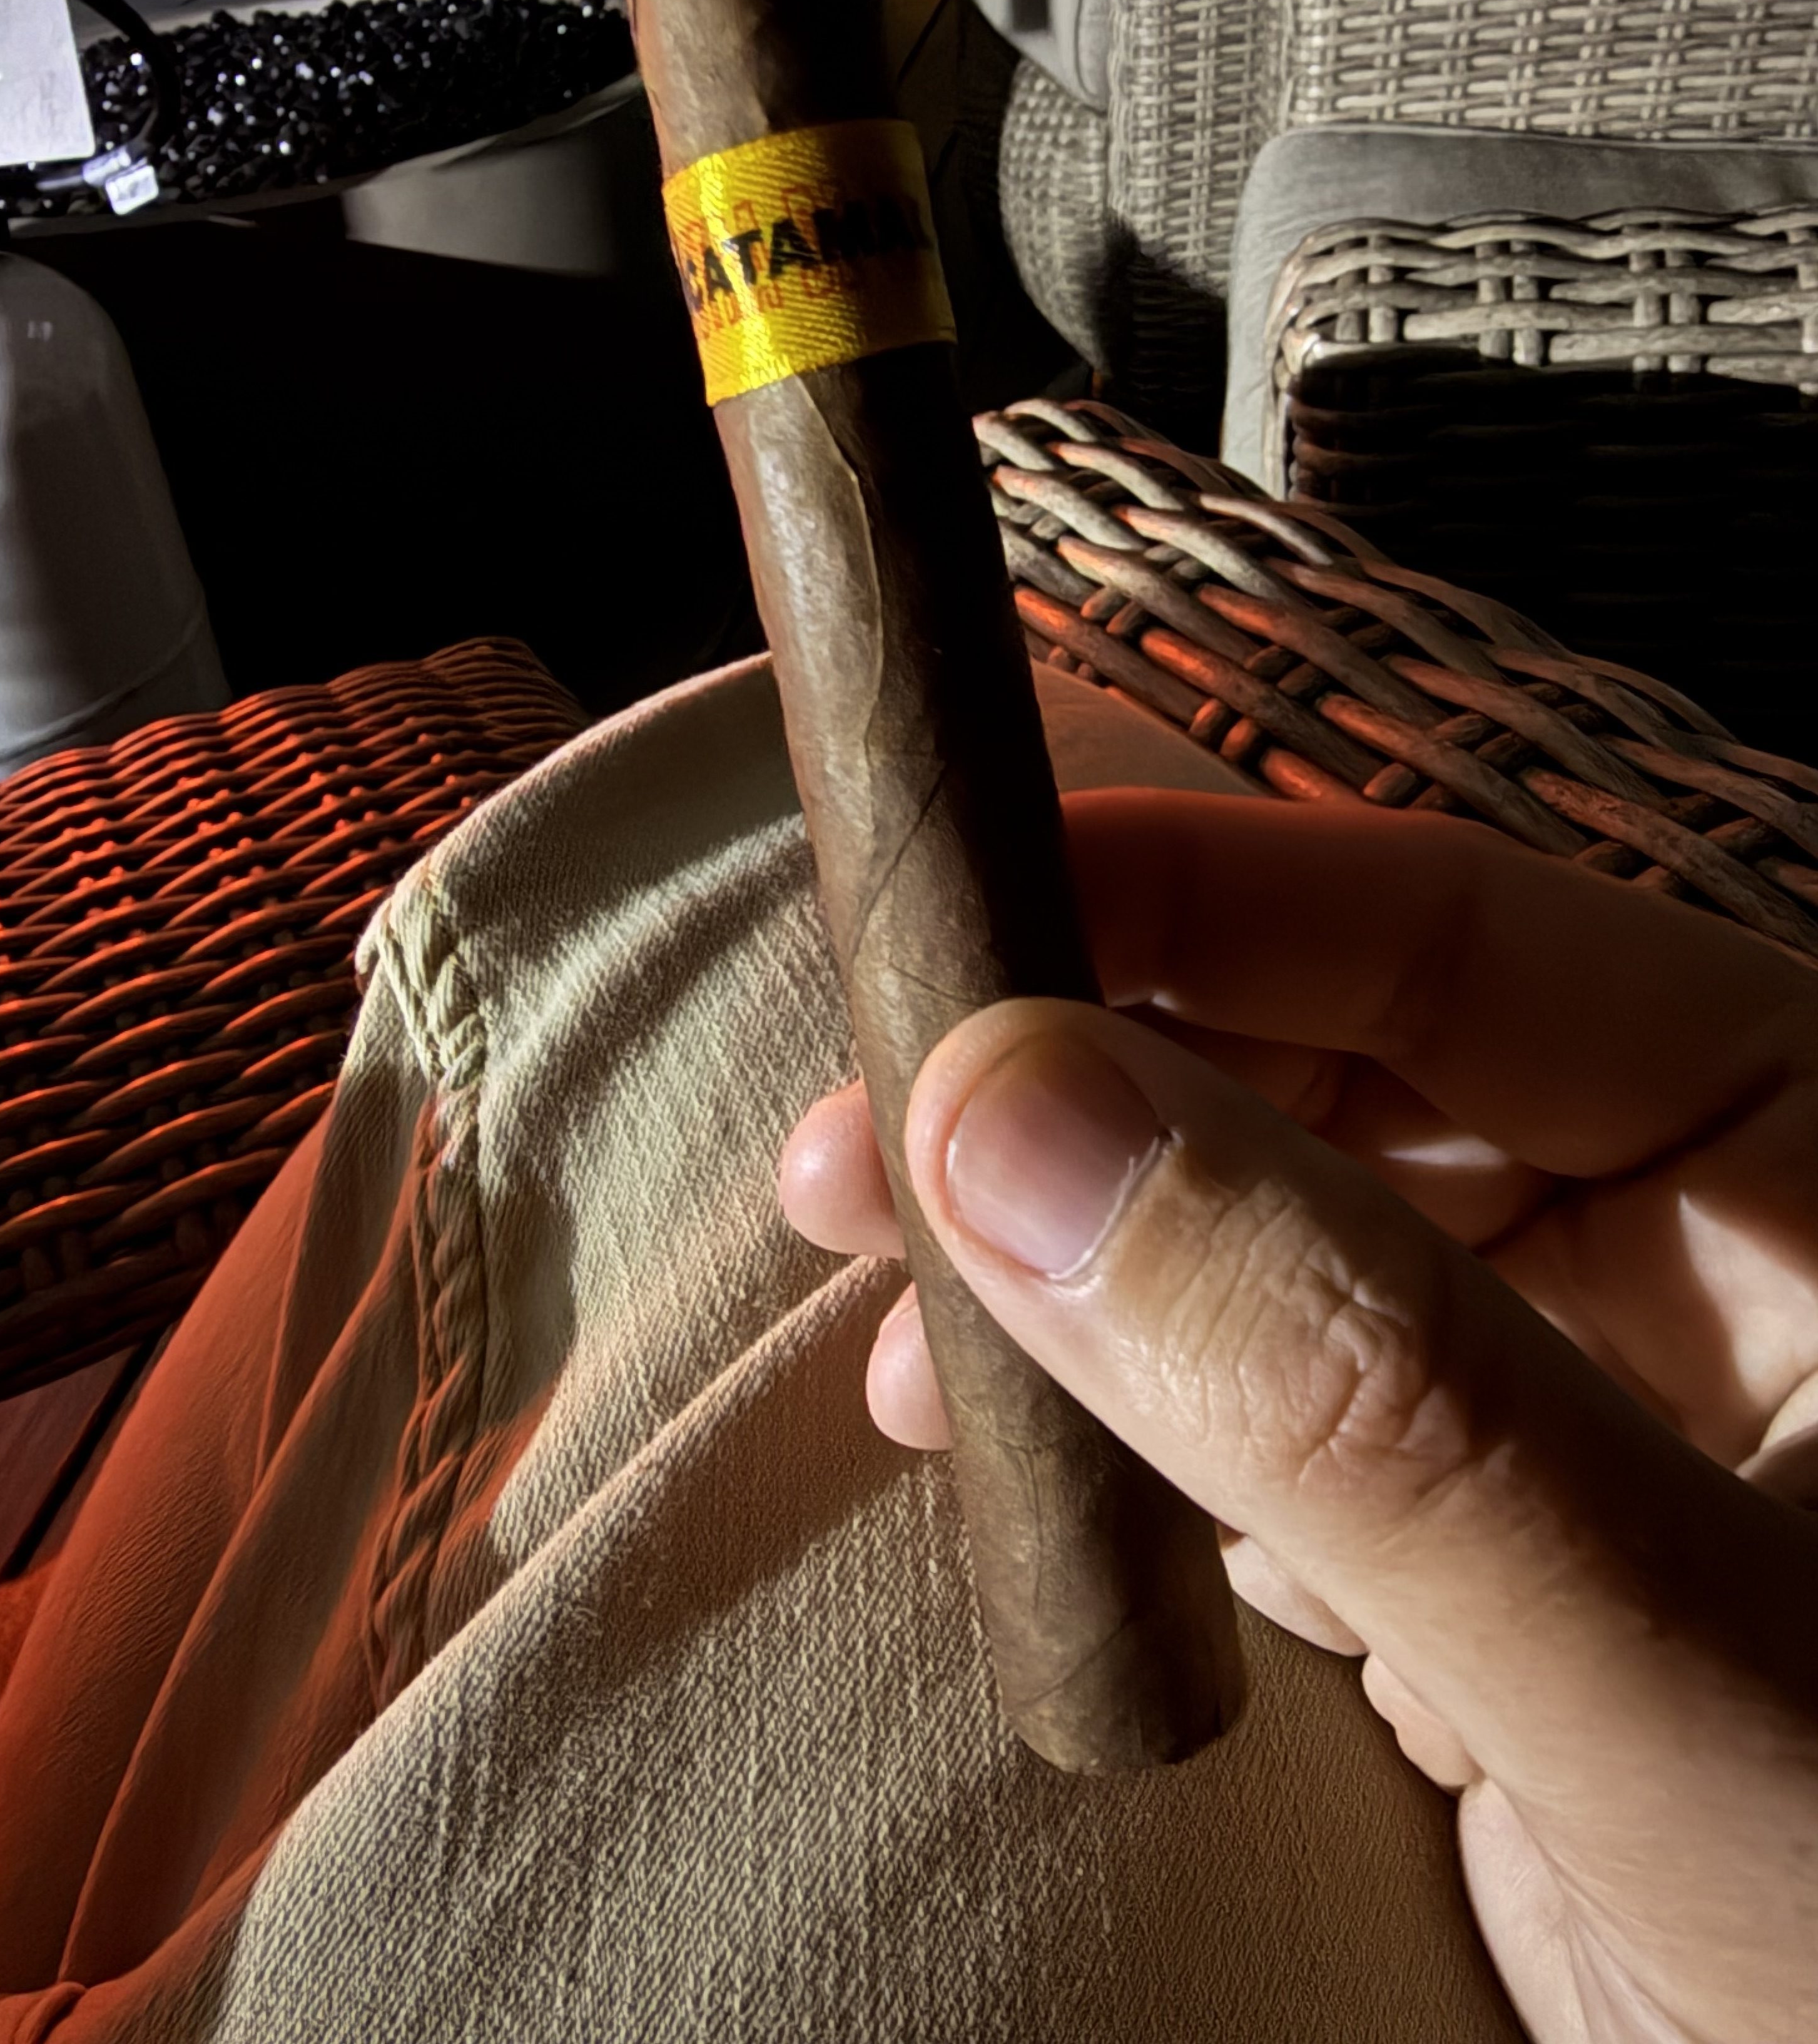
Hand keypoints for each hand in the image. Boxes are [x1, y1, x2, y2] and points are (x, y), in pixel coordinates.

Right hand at [779, 791, 1817, 2043]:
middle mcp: (1708, 1237)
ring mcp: (1596, 1397)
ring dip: (1079, 1281)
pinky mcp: (1505, 1551)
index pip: (1450, 928)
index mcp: (1817, 1149)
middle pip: (1332, 1066)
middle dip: (1084, 1103)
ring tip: (914, 1348)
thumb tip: (1018, 1115)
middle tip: (854, 1165)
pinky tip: (1033, 1466)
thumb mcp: (1684, 1676)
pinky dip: (1142, 1435)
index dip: (1177, 900)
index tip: (934, 930)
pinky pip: (1286, 1421)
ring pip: (1283, 1246)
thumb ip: (1372, 1397)